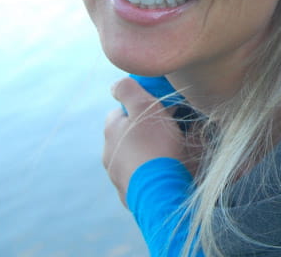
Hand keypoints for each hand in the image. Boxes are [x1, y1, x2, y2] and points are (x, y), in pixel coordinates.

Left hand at [103, 76, 194, 205]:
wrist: (161, 191)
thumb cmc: (156, 145)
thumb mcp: (144, 106)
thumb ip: (128, 89)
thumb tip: (115, 85)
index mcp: (111, 130)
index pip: (121, 111)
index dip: (141, 107)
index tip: (160, 111)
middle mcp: (109, 154)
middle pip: (128, 135)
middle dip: (145, 132)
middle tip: (170, 131)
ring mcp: (118, 177)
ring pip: (134, 157)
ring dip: (148, 153)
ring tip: (171, 154)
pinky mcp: (130, 195)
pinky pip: (141, 178)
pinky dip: (151, 173)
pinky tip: (166, 172)